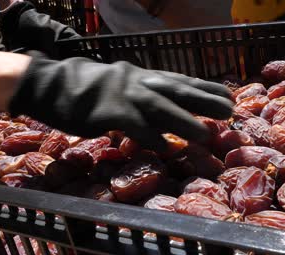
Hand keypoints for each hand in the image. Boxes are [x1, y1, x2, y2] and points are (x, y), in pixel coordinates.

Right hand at [9, 54, 232, 150]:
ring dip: (183, 121)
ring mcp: (125, 96)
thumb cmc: (94, 89)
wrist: (54, 84)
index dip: (207, 89)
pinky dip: (150, 137)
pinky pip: (133, 126)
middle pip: (178, 90)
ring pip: (159, 107)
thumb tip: (175, 111)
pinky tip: (165, 148)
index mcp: (146, 77)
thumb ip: (149, 95)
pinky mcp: (108, 112)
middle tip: (230, 111)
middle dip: (205, 101)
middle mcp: (140, 83)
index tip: (230, 97)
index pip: (183, 81)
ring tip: (205, 135)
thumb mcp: (127, 85)